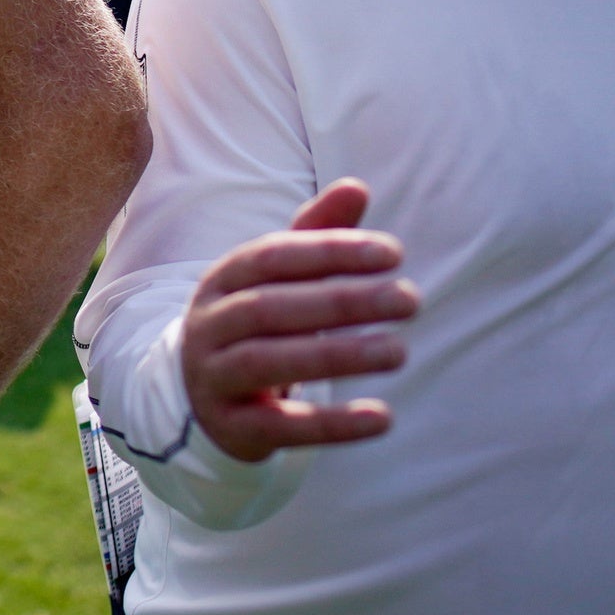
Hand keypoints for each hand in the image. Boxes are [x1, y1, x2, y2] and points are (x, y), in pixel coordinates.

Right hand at [183, 178, 418, 462]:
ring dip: (338, 356)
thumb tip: (357, 187)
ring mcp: (213, 377)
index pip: (272, 257)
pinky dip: (331, 424)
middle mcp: (209, 325)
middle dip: (343, 302)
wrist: (203, 395)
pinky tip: (382, 417)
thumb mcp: (281, 278)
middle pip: (271, 308)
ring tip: (400, 351)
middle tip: (411, 299)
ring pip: (270, 362)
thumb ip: (318, 234)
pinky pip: (280, 426)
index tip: (393, 253)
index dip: (330, 251)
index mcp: (223, 279)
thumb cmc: (259, 323)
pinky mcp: (232, 427)